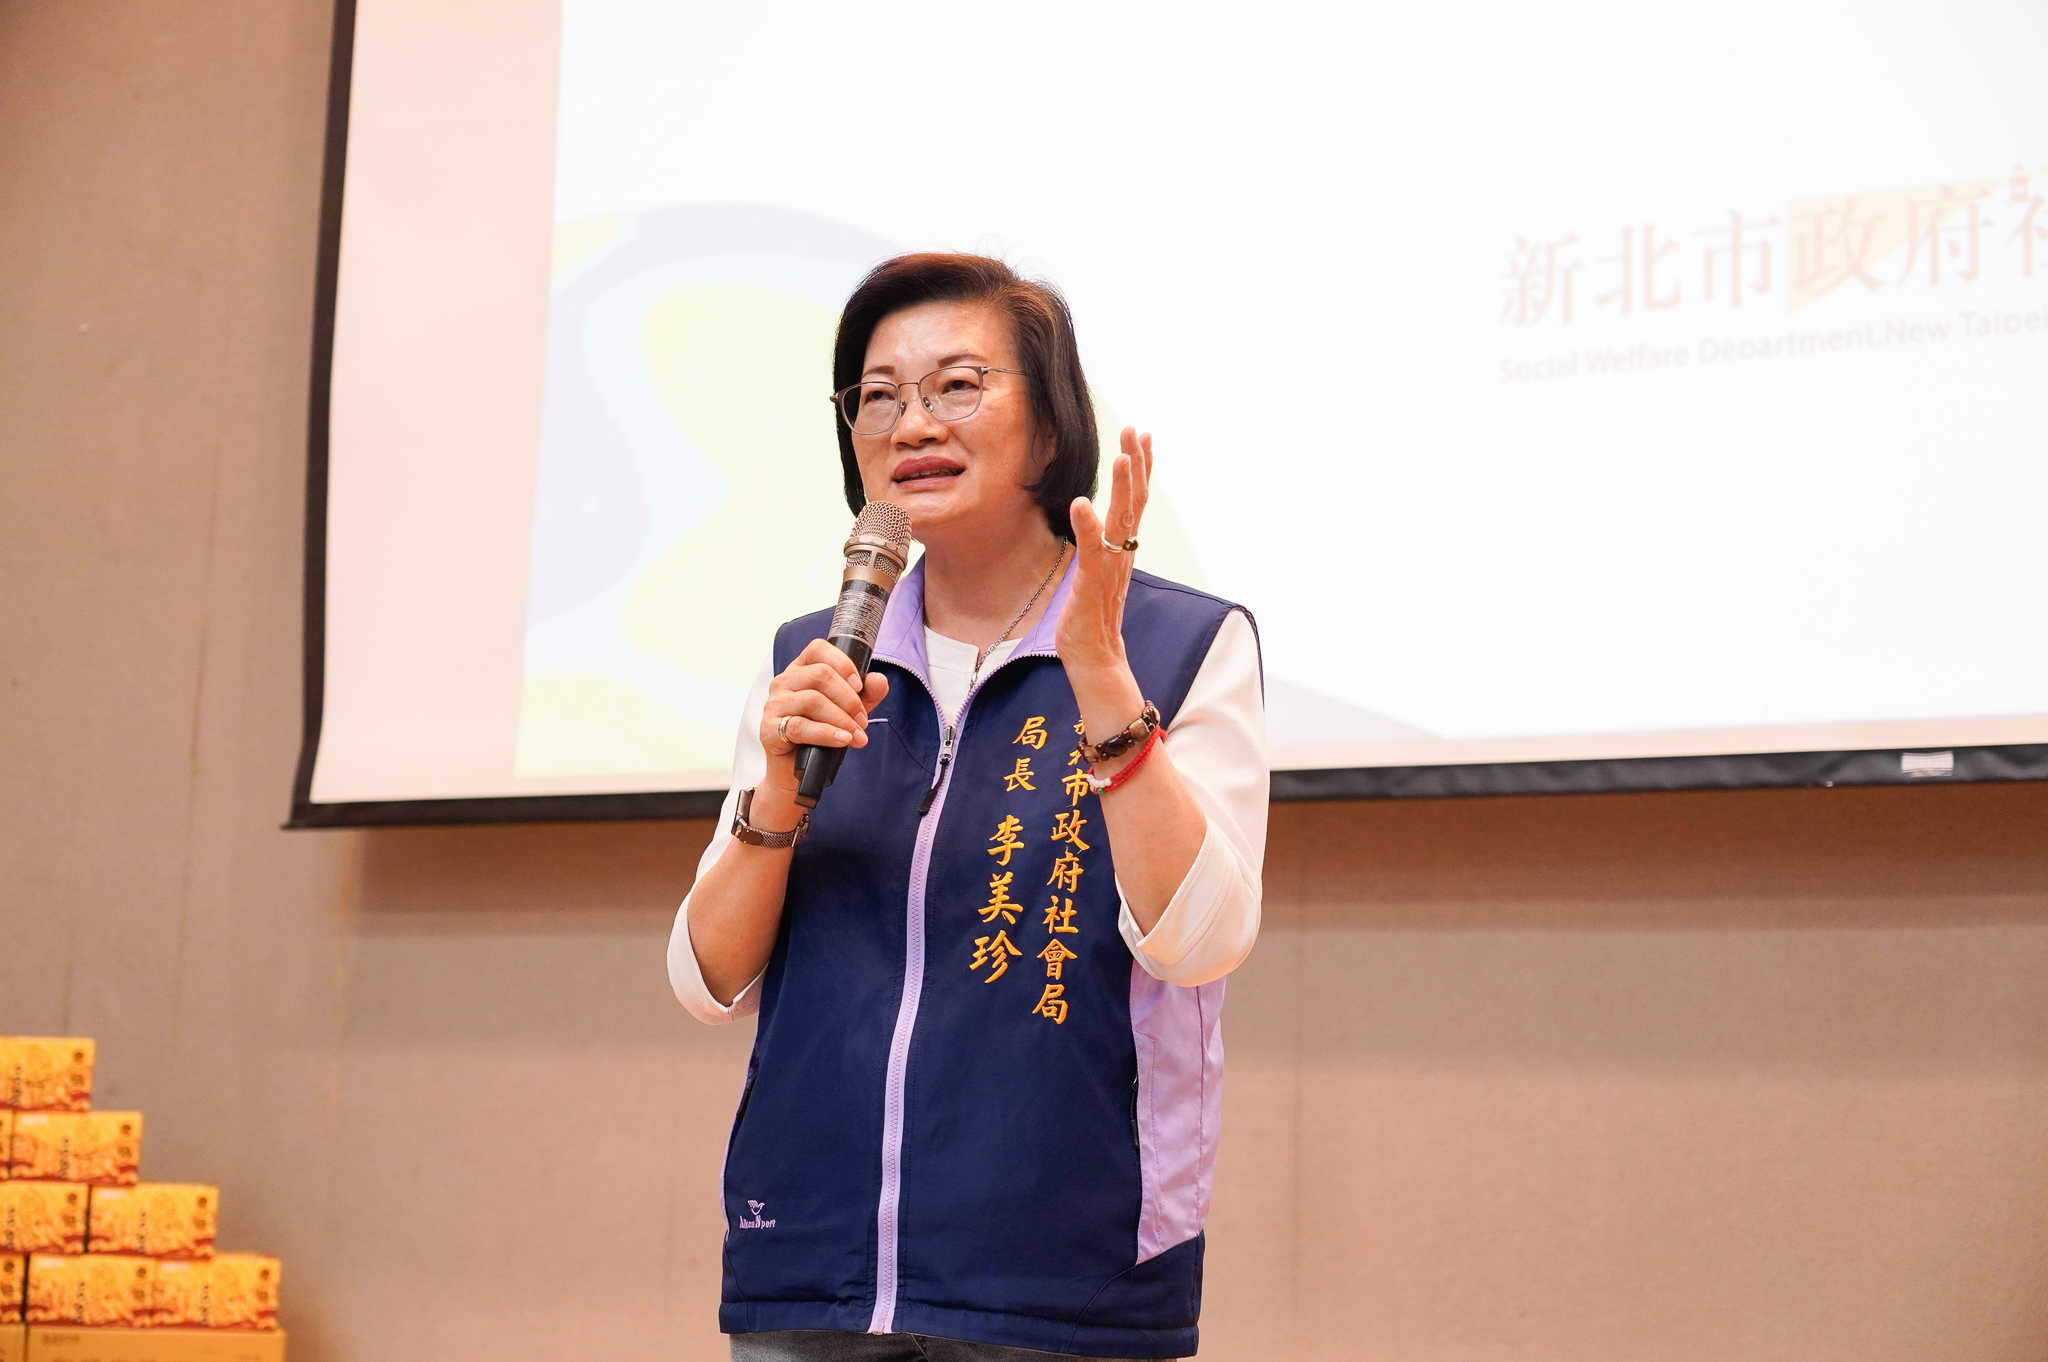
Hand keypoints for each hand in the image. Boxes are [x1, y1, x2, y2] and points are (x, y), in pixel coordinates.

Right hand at [759, 639, 889, 803]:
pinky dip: (826, 733)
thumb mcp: (849, 711)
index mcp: (801, 670)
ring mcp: (774, 704)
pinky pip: (800, 726)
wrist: (797, 771)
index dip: (843, 664)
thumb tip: (879, 680)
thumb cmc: (820, 735)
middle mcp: (784, 681)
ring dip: (842, 719)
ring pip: (813, 700)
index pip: (818, 649)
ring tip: (856, 736)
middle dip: (849, 699)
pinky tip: (842, 740)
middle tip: (862, 721)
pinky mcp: (769, 729)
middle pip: (821, 675)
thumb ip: (866, 694)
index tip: (859, 685)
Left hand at [1057, 427, 1151, 671]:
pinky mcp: (1094, 581)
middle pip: (1136, 501)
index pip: (1137, 501)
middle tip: (1136, 431)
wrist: (1095, 655)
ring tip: (1122, 457)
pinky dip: (1089, 525)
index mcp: (1124, 548)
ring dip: (1124, 487)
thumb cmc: (1092, 614)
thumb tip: (1096, 520)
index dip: (1141, 468)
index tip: (1142, 436)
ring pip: (1123, 520)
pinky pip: (1094, 549)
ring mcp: (1111, 566)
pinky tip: (1082, 502)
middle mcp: (1124, 553)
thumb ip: (1101, 543)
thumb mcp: (1097, 569)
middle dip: (1137, 464)